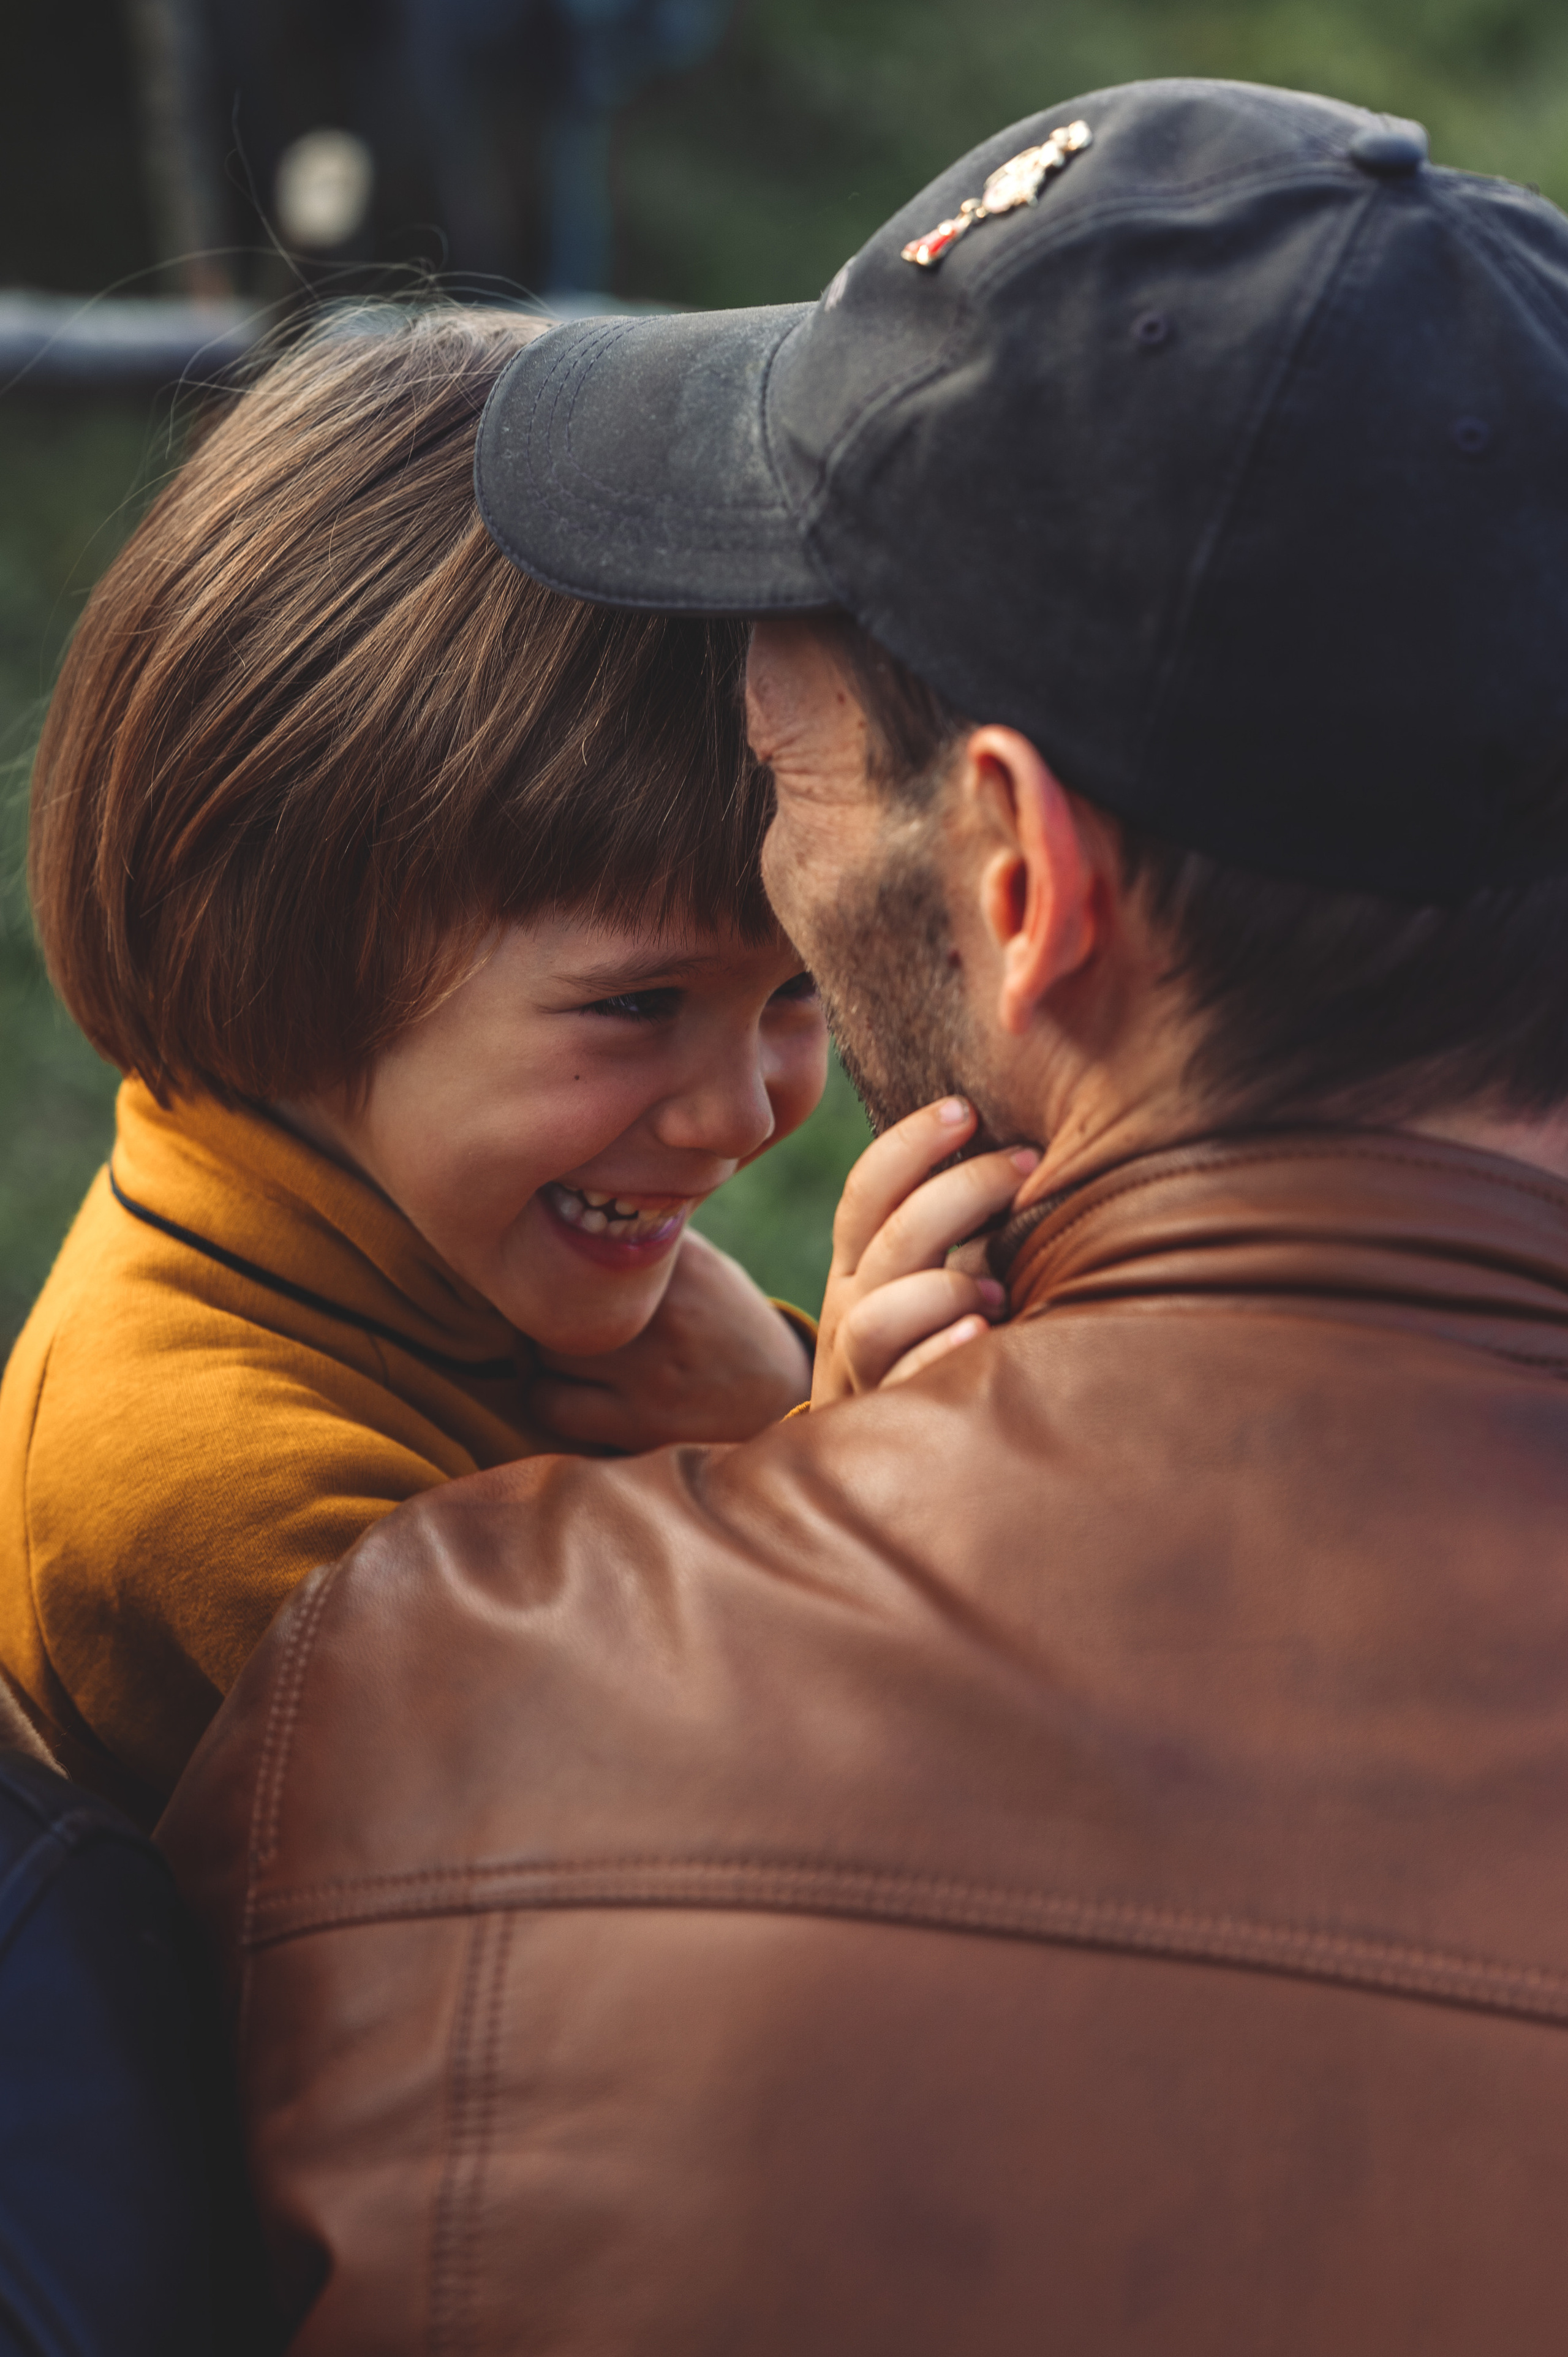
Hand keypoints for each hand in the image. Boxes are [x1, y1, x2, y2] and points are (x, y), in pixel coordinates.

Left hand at [528, 1227, 812, 1449]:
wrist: (786, 1404)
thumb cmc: (730, 1327)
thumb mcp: (706, 1269)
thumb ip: (650, 1243)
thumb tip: (576, 1209)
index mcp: (684, 1265)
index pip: (593, 1234)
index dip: (562, 1247)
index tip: (555, 1253)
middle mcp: (666, 1313)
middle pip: (558, 1293)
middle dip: (550, 1303)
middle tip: (555, 1311)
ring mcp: (650, 1371)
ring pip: (545, 1349)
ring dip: (545, 1352)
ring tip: (565, 1353)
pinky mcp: (639, 1423)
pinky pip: (549, 1404)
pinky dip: (548, 1398)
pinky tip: (570, 1394)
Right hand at [812, 1097, 1038, 1407]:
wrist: (867, 1461)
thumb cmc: (923, 1347)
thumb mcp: (917, 1283)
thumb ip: (948, 1233)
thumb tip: (1025, 1155)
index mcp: (858, 1266)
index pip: (867, 1192)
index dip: (909, 1144)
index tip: (964, 1108)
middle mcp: (851, 1308)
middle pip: (888, 1238)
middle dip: (958, 1190)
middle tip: (1024, 1164)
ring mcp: (862, 1368)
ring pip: (876, 1315)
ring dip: (942, 1287)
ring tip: (996, 1287)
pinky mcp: (884, 1419)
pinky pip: (905, 1383)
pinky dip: (940, 1352)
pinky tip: (980, 1334)